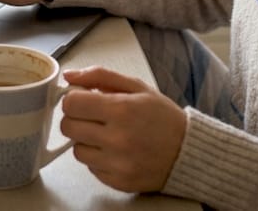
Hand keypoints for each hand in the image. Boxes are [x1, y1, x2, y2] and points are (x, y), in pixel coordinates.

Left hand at [60, 66, 186, 192]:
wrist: (189, 151)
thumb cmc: (163, 116)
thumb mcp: (137, 87)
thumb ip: (100, 76)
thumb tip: (69, 76)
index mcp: (121, 110)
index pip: (71, 104)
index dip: (74, 99)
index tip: (84, 100)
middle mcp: (117, 138)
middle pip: (68, 127)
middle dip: (77, 119)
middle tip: (94, 117)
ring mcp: (117, 163)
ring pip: (76, 150)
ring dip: (86, 141)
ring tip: (107, 135)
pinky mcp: (118, 181)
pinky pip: (91, 168)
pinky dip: (98, 159)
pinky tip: (116, 151)